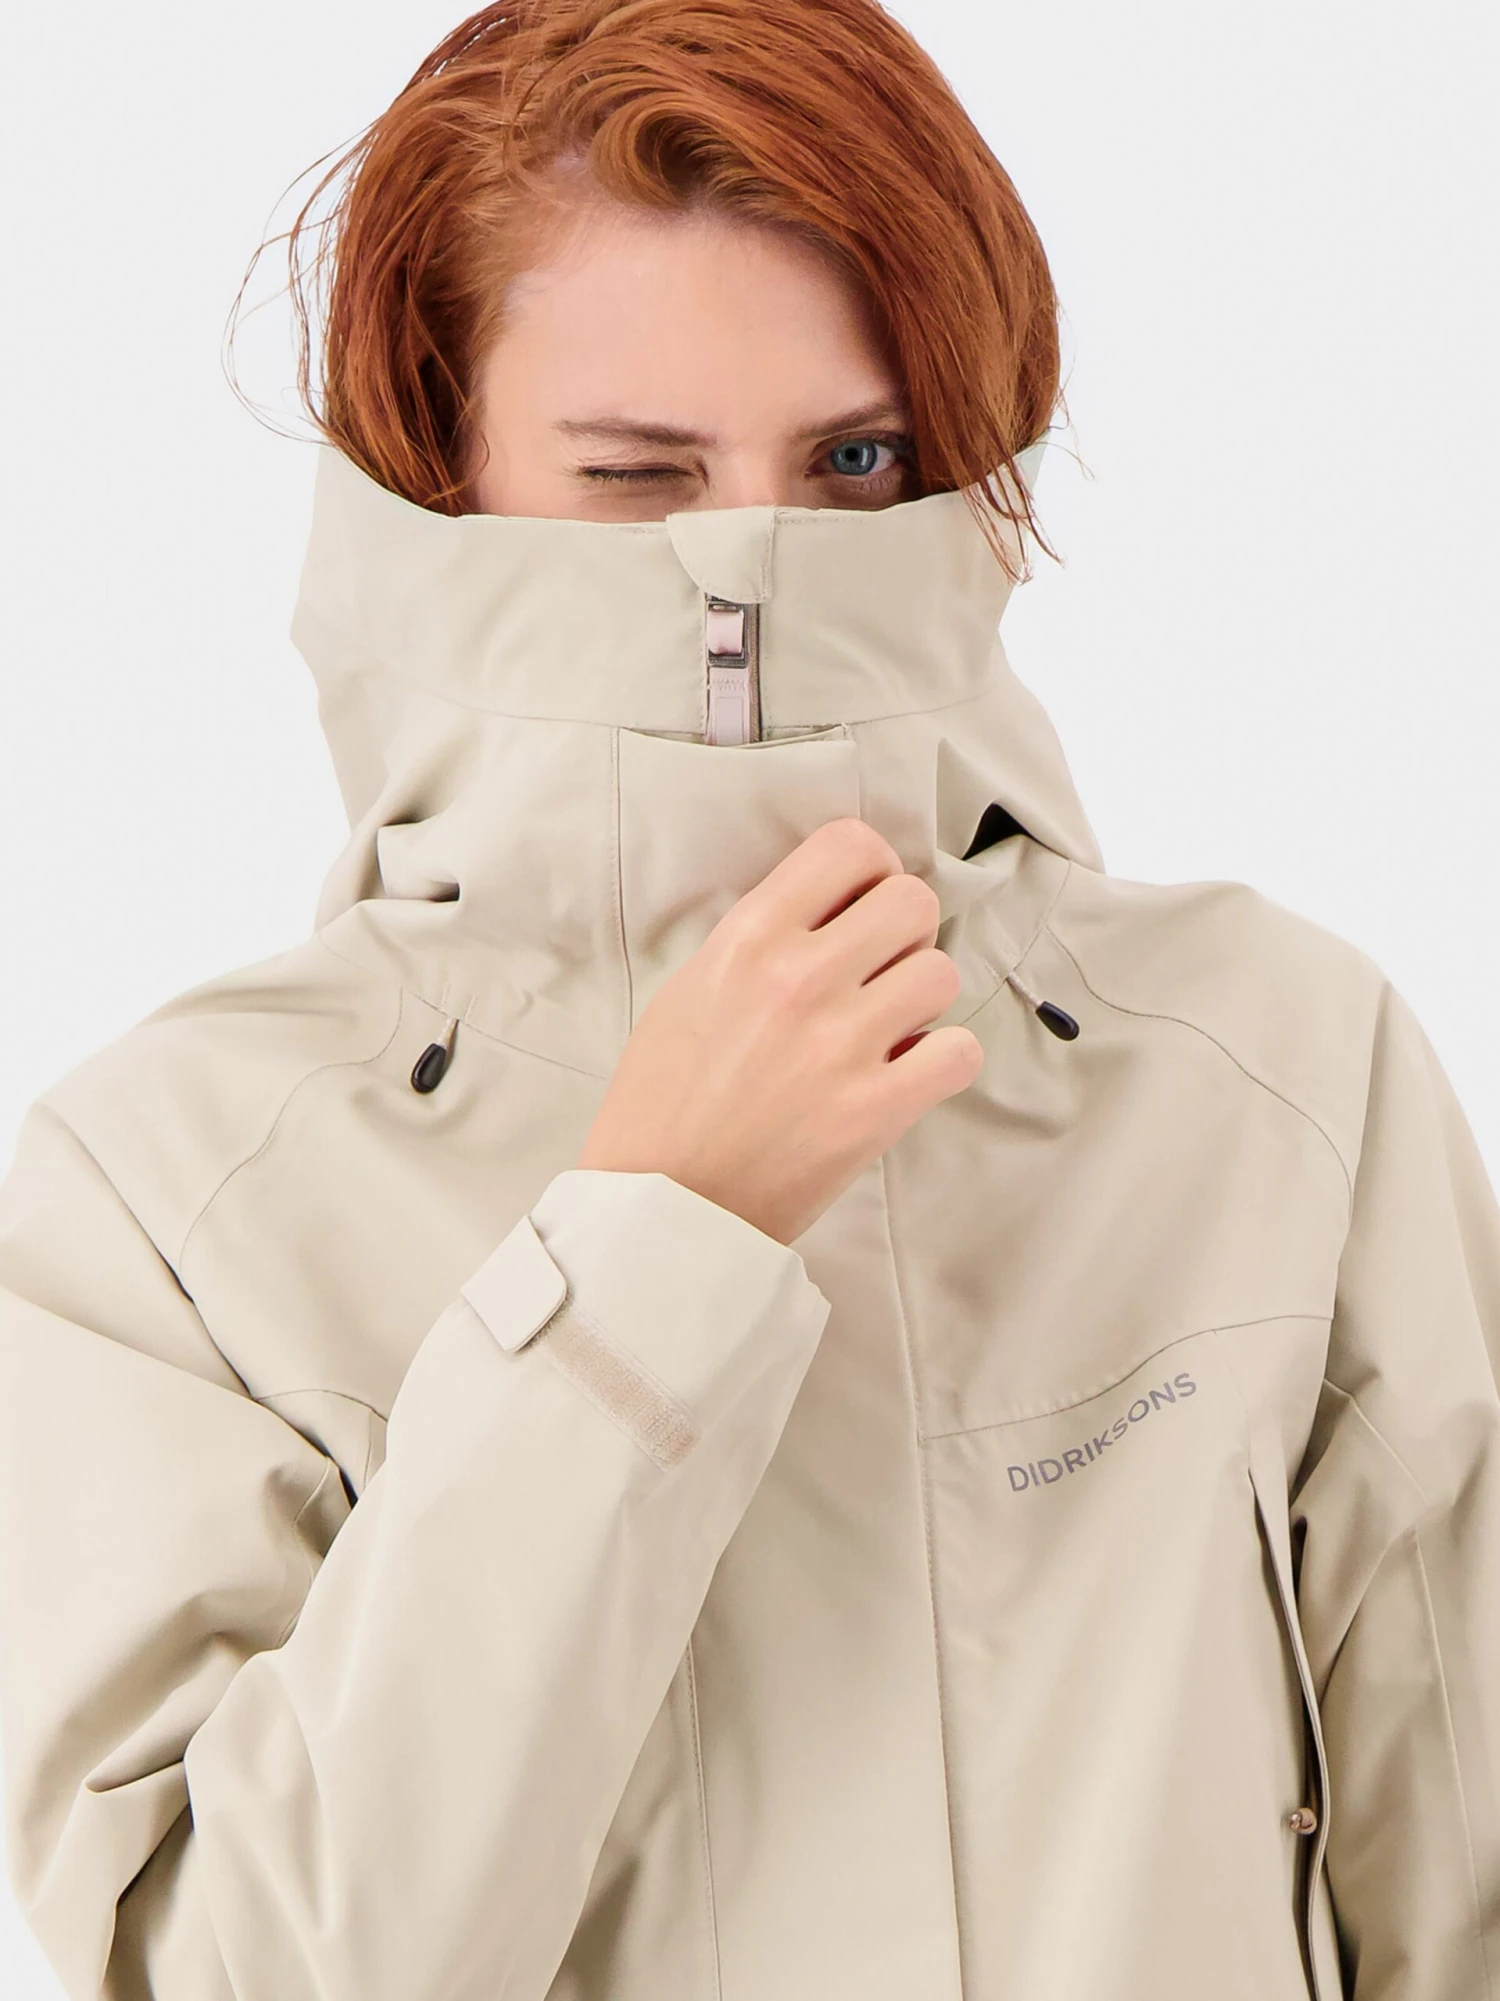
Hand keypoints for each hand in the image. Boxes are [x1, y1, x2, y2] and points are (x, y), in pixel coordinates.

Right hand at [576, 816, 982, 1243]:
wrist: (659, 1208)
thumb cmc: (661, 1103)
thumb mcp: (688, 992)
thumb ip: (758, 943)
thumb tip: (828, 915)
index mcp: (747, 940)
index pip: (848, 845)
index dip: (871, 869)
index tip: (862, 902)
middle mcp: (799, 979)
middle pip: (912, 901)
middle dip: (904, 933)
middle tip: (879, 971)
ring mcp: (841, 1045)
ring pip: (942, 973)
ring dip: (923, 999)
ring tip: (888, 1028)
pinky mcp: (874, 1110)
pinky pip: (959, 1052)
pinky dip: (943, 1062)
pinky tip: (907, 1073)